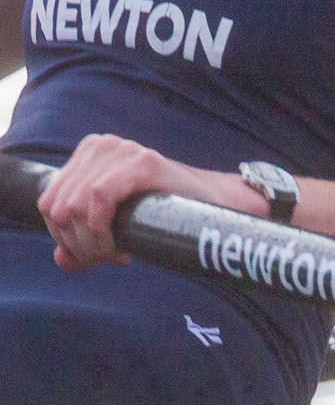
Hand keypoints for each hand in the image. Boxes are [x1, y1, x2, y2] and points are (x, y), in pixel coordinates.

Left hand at [36, 135, 255, 269]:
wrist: (215, 206)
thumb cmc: (164, 215)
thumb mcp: (116, 226)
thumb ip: (85, 241)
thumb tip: (60, 260)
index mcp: (88, 153)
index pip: (48, 201)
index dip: (64, 237)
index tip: (96, 254)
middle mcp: (101, 145)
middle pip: (59, 207)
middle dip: (79, 243)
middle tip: (111, 257)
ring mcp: (123, 150)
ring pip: (74, 206)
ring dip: (92, 242)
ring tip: (119, 253)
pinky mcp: (144, 162)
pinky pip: (97, 197)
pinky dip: (100, 228)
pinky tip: (122, 244)